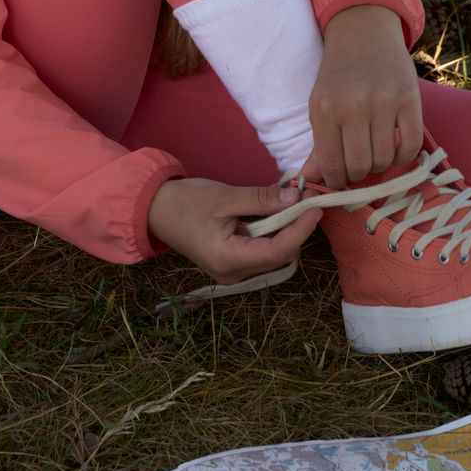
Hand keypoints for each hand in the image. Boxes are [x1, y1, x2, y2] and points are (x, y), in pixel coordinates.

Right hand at [147, 177, 323, 283]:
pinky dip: (271, 233)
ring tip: (292, 202)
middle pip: (279, 255)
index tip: (316, 206)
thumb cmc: (185, 202)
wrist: (154, 210)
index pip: (279, 250)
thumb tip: (296, 198)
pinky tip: (274, 213)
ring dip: (285, 229)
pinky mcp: (231, 264)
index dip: (301, 229)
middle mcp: (233, 274)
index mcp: (228, 259)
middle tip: (306, 198)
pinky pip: (261, 251)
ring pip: (273, 254)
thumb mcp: (225, 196)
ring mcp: (232, 272)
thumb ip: (262, 200)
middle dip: (296, 227)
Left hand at [306, 4, 423, 188]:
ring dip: (381, 165)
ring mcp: (384, 102)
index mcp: (324, 109)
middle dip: (359, 175)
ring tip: (375, 153)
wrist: (364, 34)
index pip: (332, 166)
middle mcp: (353, 106)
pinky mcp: (410, 99)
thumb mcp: (320, 106)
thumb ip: (317, 147)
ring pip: (385, 159)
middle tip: (359, 165)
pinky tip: (394, 148)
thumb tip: (307, 184)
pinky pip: (411, 146)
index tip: (341, 178)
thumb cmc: (338, 75)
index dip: (338, 180)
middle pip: (361, 167)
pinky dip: (404, 156)